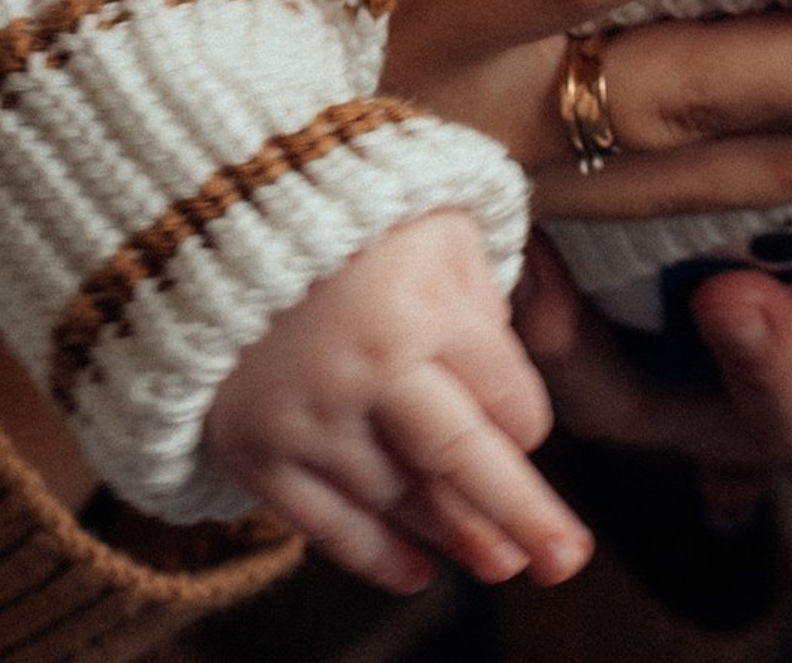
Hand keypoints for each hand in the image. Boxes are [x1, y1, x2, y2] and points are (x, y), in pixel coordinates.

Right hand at [205, 210, 588, 594]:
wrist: (224, 217)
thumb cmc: (360, 218)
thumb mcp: (444, 230)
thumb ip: (485, 306)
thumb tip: (509, 393)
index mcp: (424, 307)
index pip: (502, 393)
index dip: (527, 422)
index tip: (531, 434)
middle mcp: (369, 370)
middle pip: (461, 460)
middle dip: (522, 515)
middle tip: (567, 559)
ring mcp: (309, 417)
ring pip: (398, 497)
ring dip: (454, 535)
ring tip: (503, 563)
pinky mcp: (257, 449)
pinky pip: (325, 524)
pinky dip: (374, 554)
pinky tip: (418, 574)